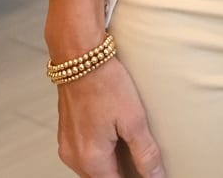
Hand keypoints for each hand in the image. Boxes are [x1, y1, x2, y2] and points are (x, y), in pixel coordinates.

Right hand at [56, 58, 165, 176]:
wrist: (79, 56)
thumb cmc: (106, 82)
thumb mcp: (134, 119)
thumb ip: (145, 153)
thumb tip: (156, 177)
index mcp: (91, 159)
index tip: (149, 173)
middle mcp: (73, 157)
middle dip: (124, 174)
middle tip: (145, 163)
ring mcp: (67, 145)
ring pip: (93, 168)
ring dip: (112, 165)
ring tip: (133, 148)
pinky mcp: (66, 133)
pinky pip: (85, 154)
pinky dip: (102, 153)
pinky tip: (117, 137)